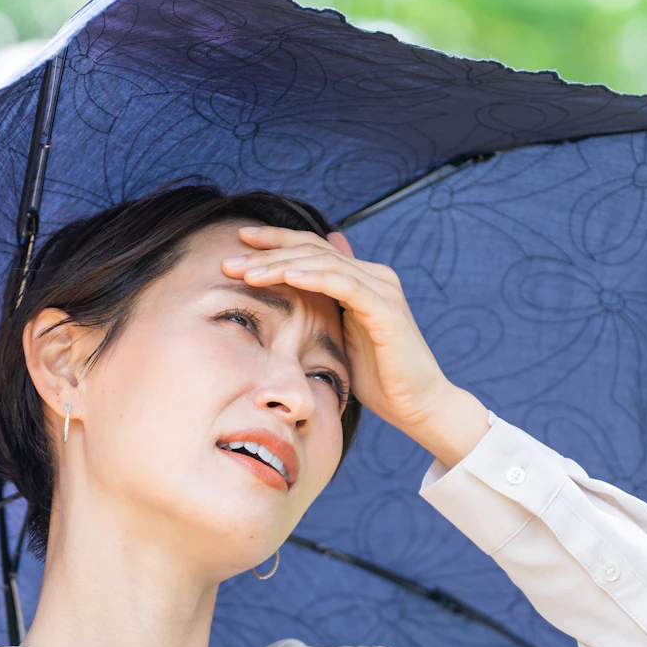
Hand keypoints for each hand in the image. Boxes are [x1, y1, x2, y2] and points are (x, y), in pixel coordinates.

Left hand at [223, 227, 492, 468]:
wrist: (418, 405)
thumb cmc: (377, 378)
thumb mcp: (339, 340)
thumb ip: (321, 313)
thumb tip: (295, 295)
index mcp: (359, 279)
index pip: (310, 249)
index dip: (275, 241)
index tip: (238, 242)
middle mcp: (373, 276)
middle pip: (312, 251)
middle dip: (268, 252)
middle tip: (228, 259)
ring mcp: (382, 289)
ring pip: (323, 264)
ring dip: (282, 265)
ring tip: (248, 272)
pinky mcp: (387, 310)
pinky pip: (346, 286)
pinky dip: (316, 278)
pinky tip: (288, 277)